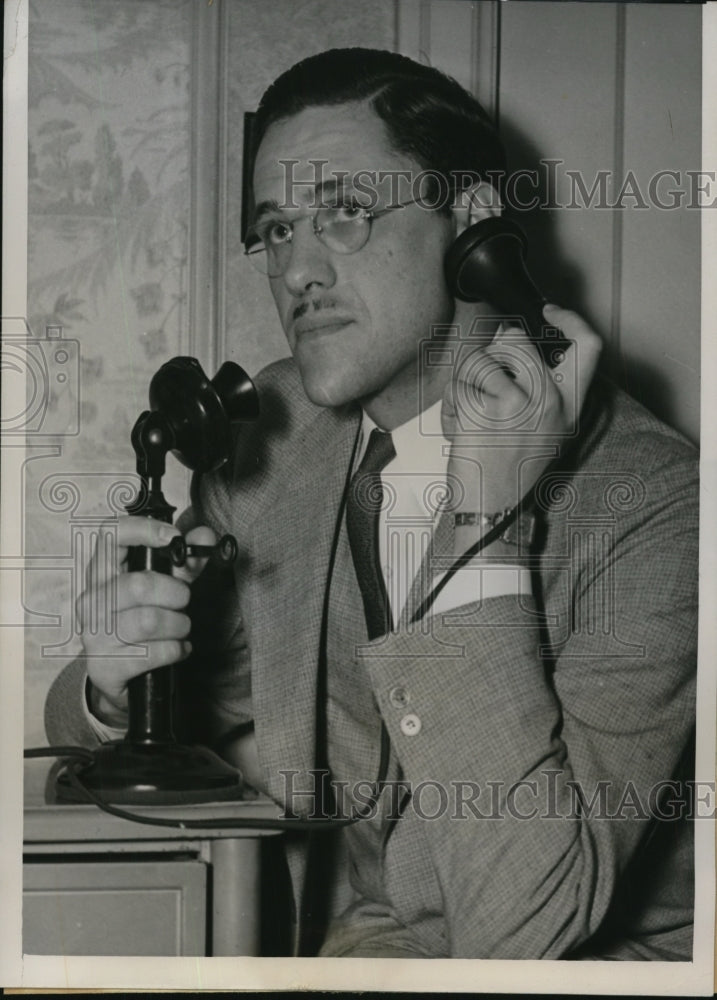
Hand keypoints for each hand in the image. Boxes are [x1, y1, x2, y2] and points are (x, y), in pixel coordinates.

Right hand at [76, 516, 216, 725]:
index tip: (173, 538)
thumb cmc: (140, 619)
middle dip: (176, 594)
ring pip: (149, 621)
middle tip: (184, 601)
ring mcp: (94, 633)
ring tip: (180, 628)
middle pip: (140, 585)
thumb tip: (205, 536)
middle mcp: (92, 599)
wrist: (116, 672)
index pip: (110, 535)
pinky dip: (175, 650)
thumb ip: (186, 562)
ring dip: (178, 625)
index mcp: (102, 571)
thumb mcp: (165, 587)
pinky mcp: (104, 666)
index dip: (143, 529)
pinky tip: (177, 649)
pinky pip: (152, 653)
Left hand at [442, 305, 601, 550]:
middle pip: (516, 340)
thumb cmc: (508, 471)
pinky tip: (460, 430)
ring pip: (480, 358)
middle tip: (484, 385)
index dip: (571, 319)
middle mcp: (549, 402)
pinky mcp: (485, 410)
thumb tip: (508, 337)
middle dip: (490, 353)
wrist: (491, 509)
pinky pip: (459, 383)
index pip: (588, 347)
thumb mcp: (540, 429)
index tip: (549, 312)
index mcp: (568, 407)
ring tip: (472, 418)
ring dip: (466, 382)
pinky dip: (451, 403)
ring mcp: (517, 404)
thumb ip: (535, 386)